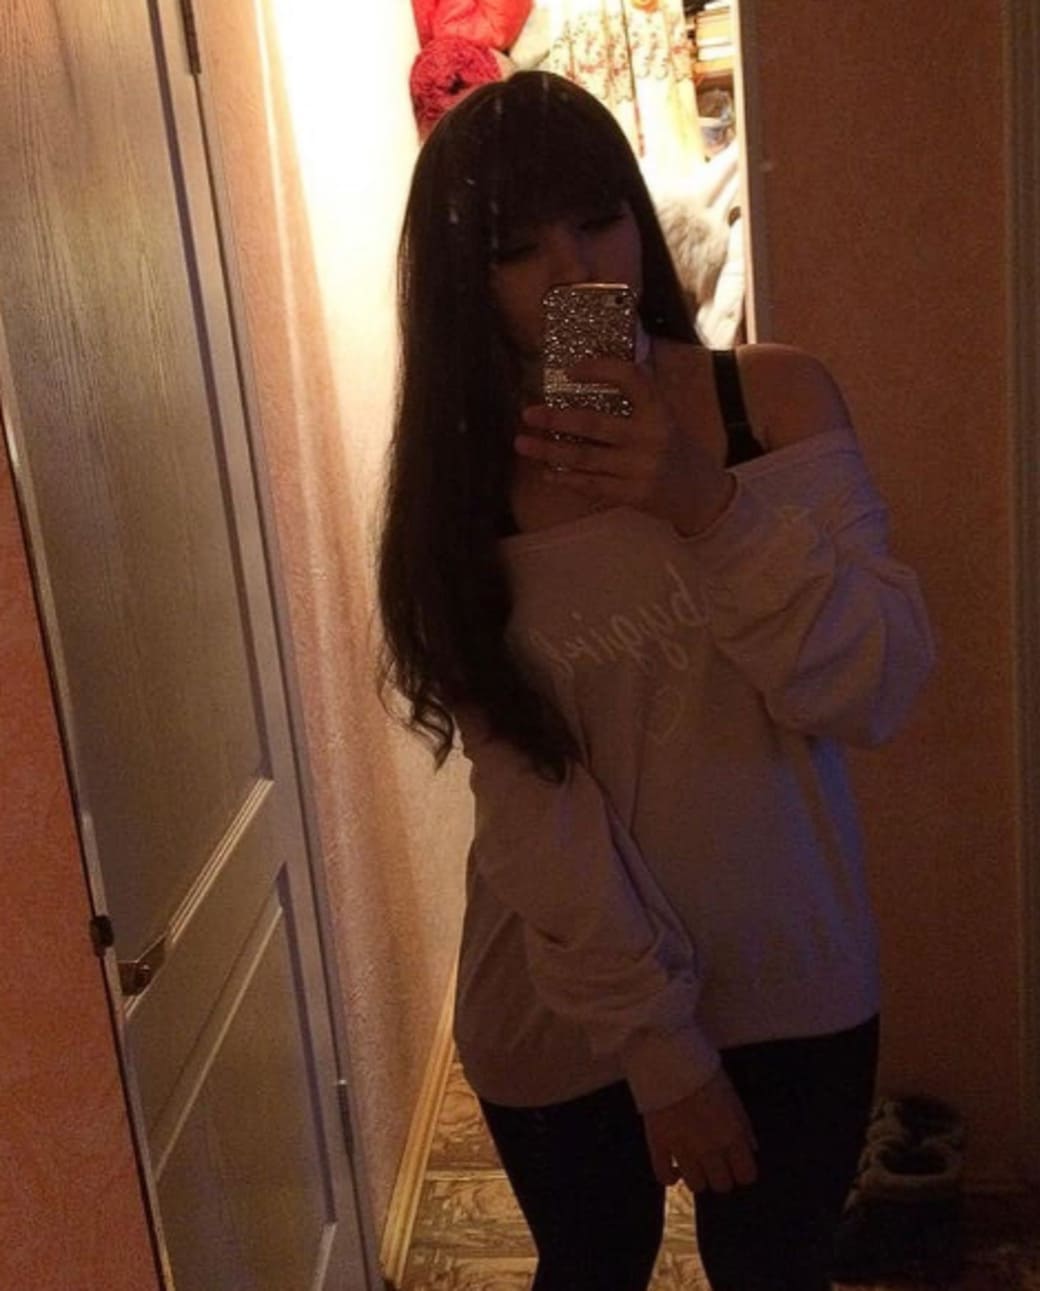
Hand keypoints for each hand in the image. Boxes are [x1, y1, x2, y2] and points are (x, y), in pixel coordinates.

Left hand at [516, 357, 734, 535]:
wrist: (702, 494)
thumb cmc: (676, 449)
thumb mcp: (665, 417)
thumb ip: (637, 400)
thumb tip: (592, 371)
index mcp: (659, 411)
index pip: (630, 379)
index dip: (600, 370)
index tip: (570, 369)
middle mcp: (650, 438)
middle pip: (594, 424)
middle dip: (556, 419)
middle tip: (528, 413)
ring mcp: (641, 469)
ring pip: (586, 458)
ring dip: (549, 451)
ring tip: (522, 443)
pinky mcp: (633, 494)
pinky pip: (591, 485)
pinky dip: (566, 478)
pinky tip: (547, 472)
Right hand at [643, 1067, 758, 1192]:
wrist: (667, 1056)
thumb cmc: (702, 1070)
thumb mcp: (731, 1094)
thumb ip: (743, 1125)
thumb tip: (751, 1149)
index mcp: (732, 1134)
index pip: (746, 1175)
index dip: (742, 1171)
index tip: (736, 1164)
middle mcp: (710, 1147)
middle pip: (722, 1184)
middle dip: (721, 1175)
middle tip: (715, 1162)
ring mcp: (683, 1149)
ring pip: (696, 1186)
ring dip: (697, 1176)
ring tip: (694, 1163)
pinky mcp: (658, 1144)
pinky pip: (664, 1176)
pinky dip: (670, 1177)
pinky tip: (673, 1168)